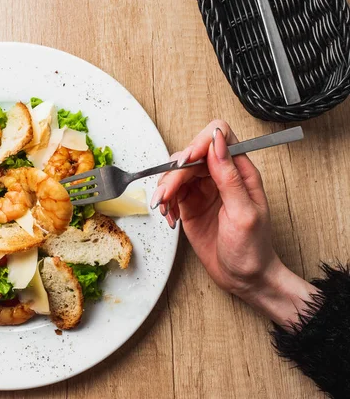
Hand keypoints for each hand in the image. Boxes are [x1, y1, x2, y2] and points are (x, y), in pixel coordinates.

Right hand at [153, 121, 316, 327]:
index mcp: (241, 172)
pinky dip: (165, 202)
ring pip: (176, 173)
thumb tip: (217, 143)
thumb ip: (229, 177)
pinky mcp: (190, 204)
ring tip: (164, 209)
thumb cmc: (252, 249)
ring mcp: (204, 189)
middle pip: (190, 156)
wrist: (244, 278)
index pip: (219, 137)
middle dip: (174, 174)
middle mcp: (221, 176)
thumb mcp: (244, 213)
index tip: (185, 162)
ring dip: (164, 189)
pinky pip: (171, 192)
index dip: (199, 143)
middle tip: (165, 196)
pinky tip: (169, 216)